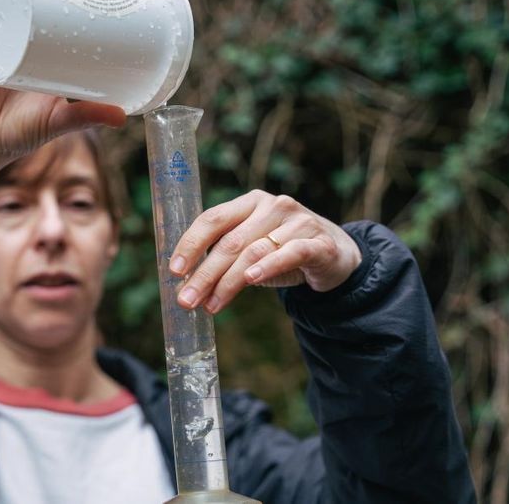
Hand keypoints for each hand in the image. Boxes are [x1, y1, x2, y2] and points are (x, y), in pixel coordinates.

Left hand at [169, 191, 362, 313]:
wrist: (334, 254)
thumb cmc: (281, 251)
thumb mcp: (251, 248)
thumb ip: (223, 257)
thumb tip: (186, 284)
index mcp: (249, 202)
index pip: (213, 218)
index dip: (191, 244)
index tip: (174, 270)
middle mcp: (273, 206)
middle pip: (230, 241)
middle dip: (204, 274)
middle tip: (187, 300)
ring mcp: (298, 222)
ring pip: (254, 252)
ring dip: (228, 282)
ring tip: (211, 304)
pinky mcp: (319, 242)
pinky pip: (290, 253)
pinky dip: (268, 267)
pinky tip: (250, 280)